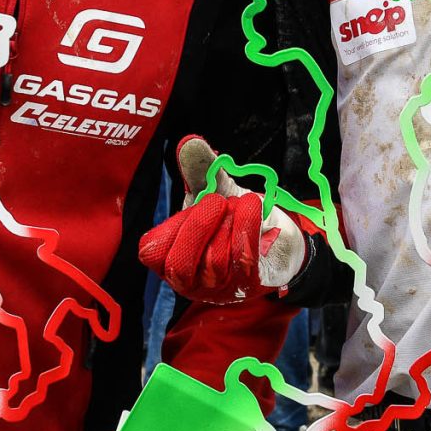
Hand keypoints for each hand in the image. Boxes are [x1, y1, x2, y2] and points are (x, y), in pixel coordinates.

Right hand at [136, 135, 304, 303]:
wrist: (278, 239)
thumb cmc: (233, 220)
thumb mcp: (213, 192)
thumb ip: (199, 170)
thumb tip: (189, 142)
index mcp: (172, 259)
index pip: (151, 253)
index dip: (169, 227)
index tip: (193, 203)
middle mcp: (193, 281)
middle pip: (179, 265)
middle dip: (197, 227)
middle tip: (217, 200)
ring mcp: (221, 288)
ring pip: (213, 262)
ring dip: (227, 224)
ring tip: (239, 205)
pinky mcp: (250, 284)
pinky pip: (243, 260)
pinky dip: (246, 228)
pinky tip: (252, 206)